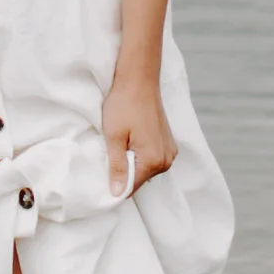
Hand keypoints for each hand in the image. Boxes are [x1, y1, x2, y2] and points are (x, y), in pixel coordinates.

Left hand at [102, 66, 176, 197]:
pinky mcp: (169, 142)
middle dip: (123, 172)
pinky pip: (152, 158)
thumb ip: (117, 167)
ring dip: (132, 162)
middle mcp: (166, 160)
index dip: (114, 184)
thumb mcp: (114, 137)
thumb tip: (116, 193)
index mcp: (153, 161)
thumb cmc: (123, 105)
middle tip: (110, 152)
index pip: (130, 188)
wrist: (139, 79)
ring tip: (121, 142)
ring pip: (145, 169)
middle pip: (139, 179)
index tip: (102, 172)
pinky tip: (131, 138)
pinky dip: (140, 154)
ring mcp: (170, 151)